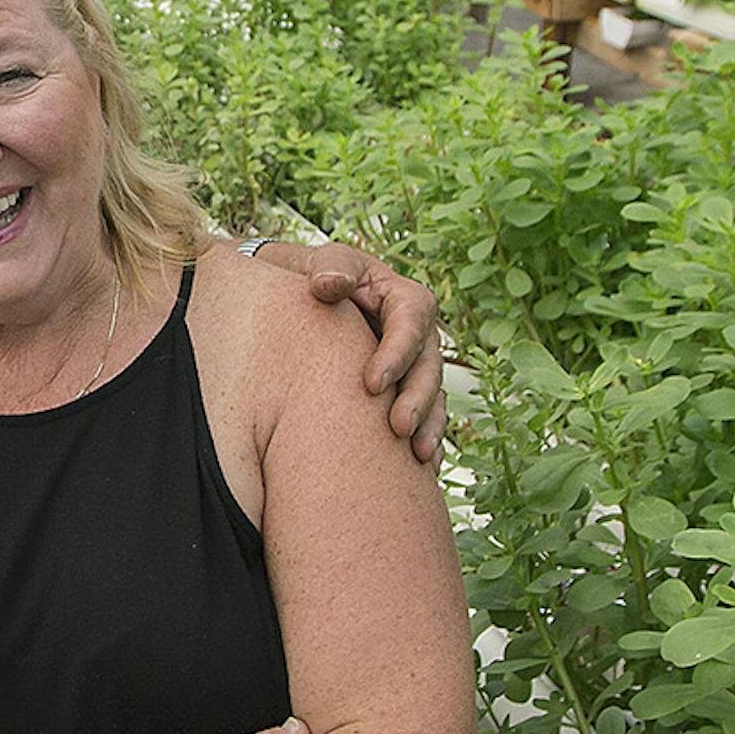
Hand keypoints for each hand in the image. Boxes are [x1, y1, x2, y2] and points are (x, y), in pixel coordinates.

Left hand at [255, 240, 445, 460]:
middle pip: (429, 366)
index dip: (397, 353)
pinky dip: (427, 442)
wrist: (301, 299)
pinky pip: (426, 419)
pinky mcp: (405, 393)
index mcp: (401, 298)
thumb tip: (330, 284)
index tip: (371, 383)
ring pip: (433, 397)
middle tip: (397, 428)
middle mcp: (416, 335)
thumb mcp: (320, 264)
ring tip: (417, 456)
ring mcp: (414, 366)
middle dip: (417, 398)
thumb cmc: (310, 278)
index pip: (411, 322)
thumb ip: (329, 267)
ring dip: (429, 426)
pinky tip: (423, 469)